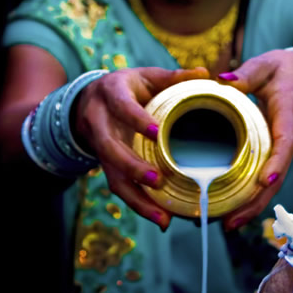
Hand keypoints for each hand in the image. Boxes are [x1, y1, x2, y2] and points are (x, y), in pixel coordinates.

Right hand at [73, 66, 209, 229]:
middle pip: (110, 149)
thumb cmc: (128, 87)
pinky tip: (161, 218)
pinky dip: (138, 204)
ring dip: (136, 199)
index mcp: (111, 94)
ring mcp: (99, 147)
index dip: (136, 119)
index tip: (156, 133)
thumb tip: (204, 73)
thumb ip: (173, 77)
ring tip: (163, 217)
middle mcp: (99, 122)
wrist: (88, 99)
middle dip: (132, 167)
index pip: (121, 106)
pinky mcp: (106, 165)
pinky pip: (119, 187)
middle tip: (157, 181)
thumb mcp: (146, 76)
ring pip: (112, 176)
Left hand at [216, 49, 292, 230]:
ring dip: (253, 205)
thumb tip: (222, 81)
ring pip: (273, 184)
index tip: (266, 181)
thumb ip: (248, 73)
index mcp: (289, 115)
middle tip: (232, 221)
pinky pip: (268, 179)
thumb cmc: (287, 72)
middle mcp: (291, 139)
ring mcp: (286, 150)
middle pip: (278, 175)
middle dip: (257, 200)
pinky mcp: (278, 155)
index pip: (286, 142)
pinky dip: (252, 197)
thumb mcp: (269, 65)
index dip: (277, 162)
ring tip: (228, 224)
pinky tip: (232, 210)